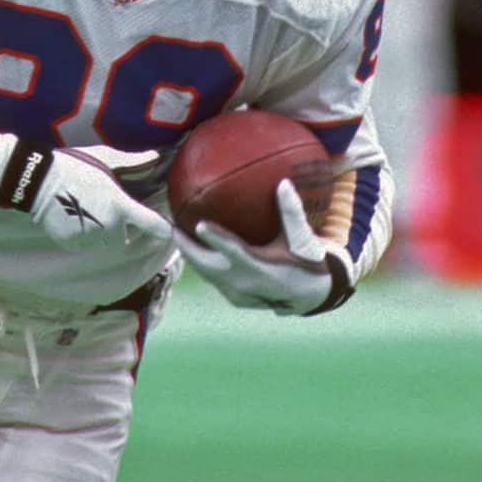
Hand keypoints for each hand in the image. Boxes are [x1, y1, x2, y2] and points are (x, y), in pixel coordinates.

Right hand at [0, 142, 173, 250]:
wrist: (38, 181)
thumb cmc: (74, 165)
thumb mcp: (104, 158)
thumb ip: (132, 162)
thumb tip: (155, 156)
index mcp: (121, 206)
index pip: (152, 225)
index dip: (164, 230)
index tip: (170, 232)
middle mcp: (109, 226)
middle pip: (123, 237)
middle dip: (117, 227)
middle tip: (101, 207)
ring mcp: (90, 237)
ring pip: (103, 242)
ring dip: (99, 233)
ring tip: (84, 210)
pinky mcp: (73, 243)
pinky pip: (83, 244)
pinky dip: (81, 235)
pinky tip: (71, 217)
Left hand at [177, 179, 357, 315]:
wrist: (310, 296)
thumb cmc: (306, 261)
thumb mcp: (302, 238)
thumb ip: (291, 211)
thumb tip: (282, 182)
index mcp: (260, 267)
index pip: (234, 251)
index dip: (215, 238)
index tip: (199, 224)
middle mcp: (244, 283)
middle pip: (205, 264)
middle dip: (186, 246)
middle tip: (171, 225)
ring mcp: (237, 294)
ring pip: (205, 273)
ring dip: (190, 255)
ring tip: (175, 233)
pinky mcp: (235, 299)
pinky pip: (212, 279)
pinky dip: (202, 264)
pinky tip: (194, 249)